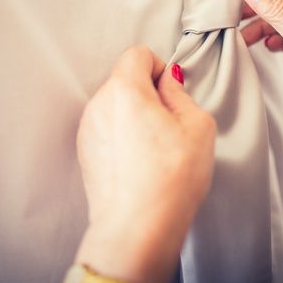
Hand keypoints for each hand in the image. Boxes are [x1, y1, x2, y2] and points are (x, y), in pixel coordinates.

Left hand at [75, 46, 215, 282]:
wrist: (138, 227)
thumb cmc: (170, 178)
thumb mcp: (197, 124)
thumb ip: (180, 92)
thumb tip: (168, 83)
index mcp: (124, 90)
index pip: (137, 54)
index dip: (159, 67)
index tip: (171, 91)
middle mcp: (99, 104)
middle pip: (125, 80)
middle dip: (148, 93)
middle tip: (170, 123)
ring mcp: (88, 129)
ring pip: (116, 105)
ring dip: (135, 115)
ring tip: (156, 148)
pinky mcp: (86, 152)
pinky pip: (108, 128)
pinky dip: (123, 135)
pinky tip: (141, 161)